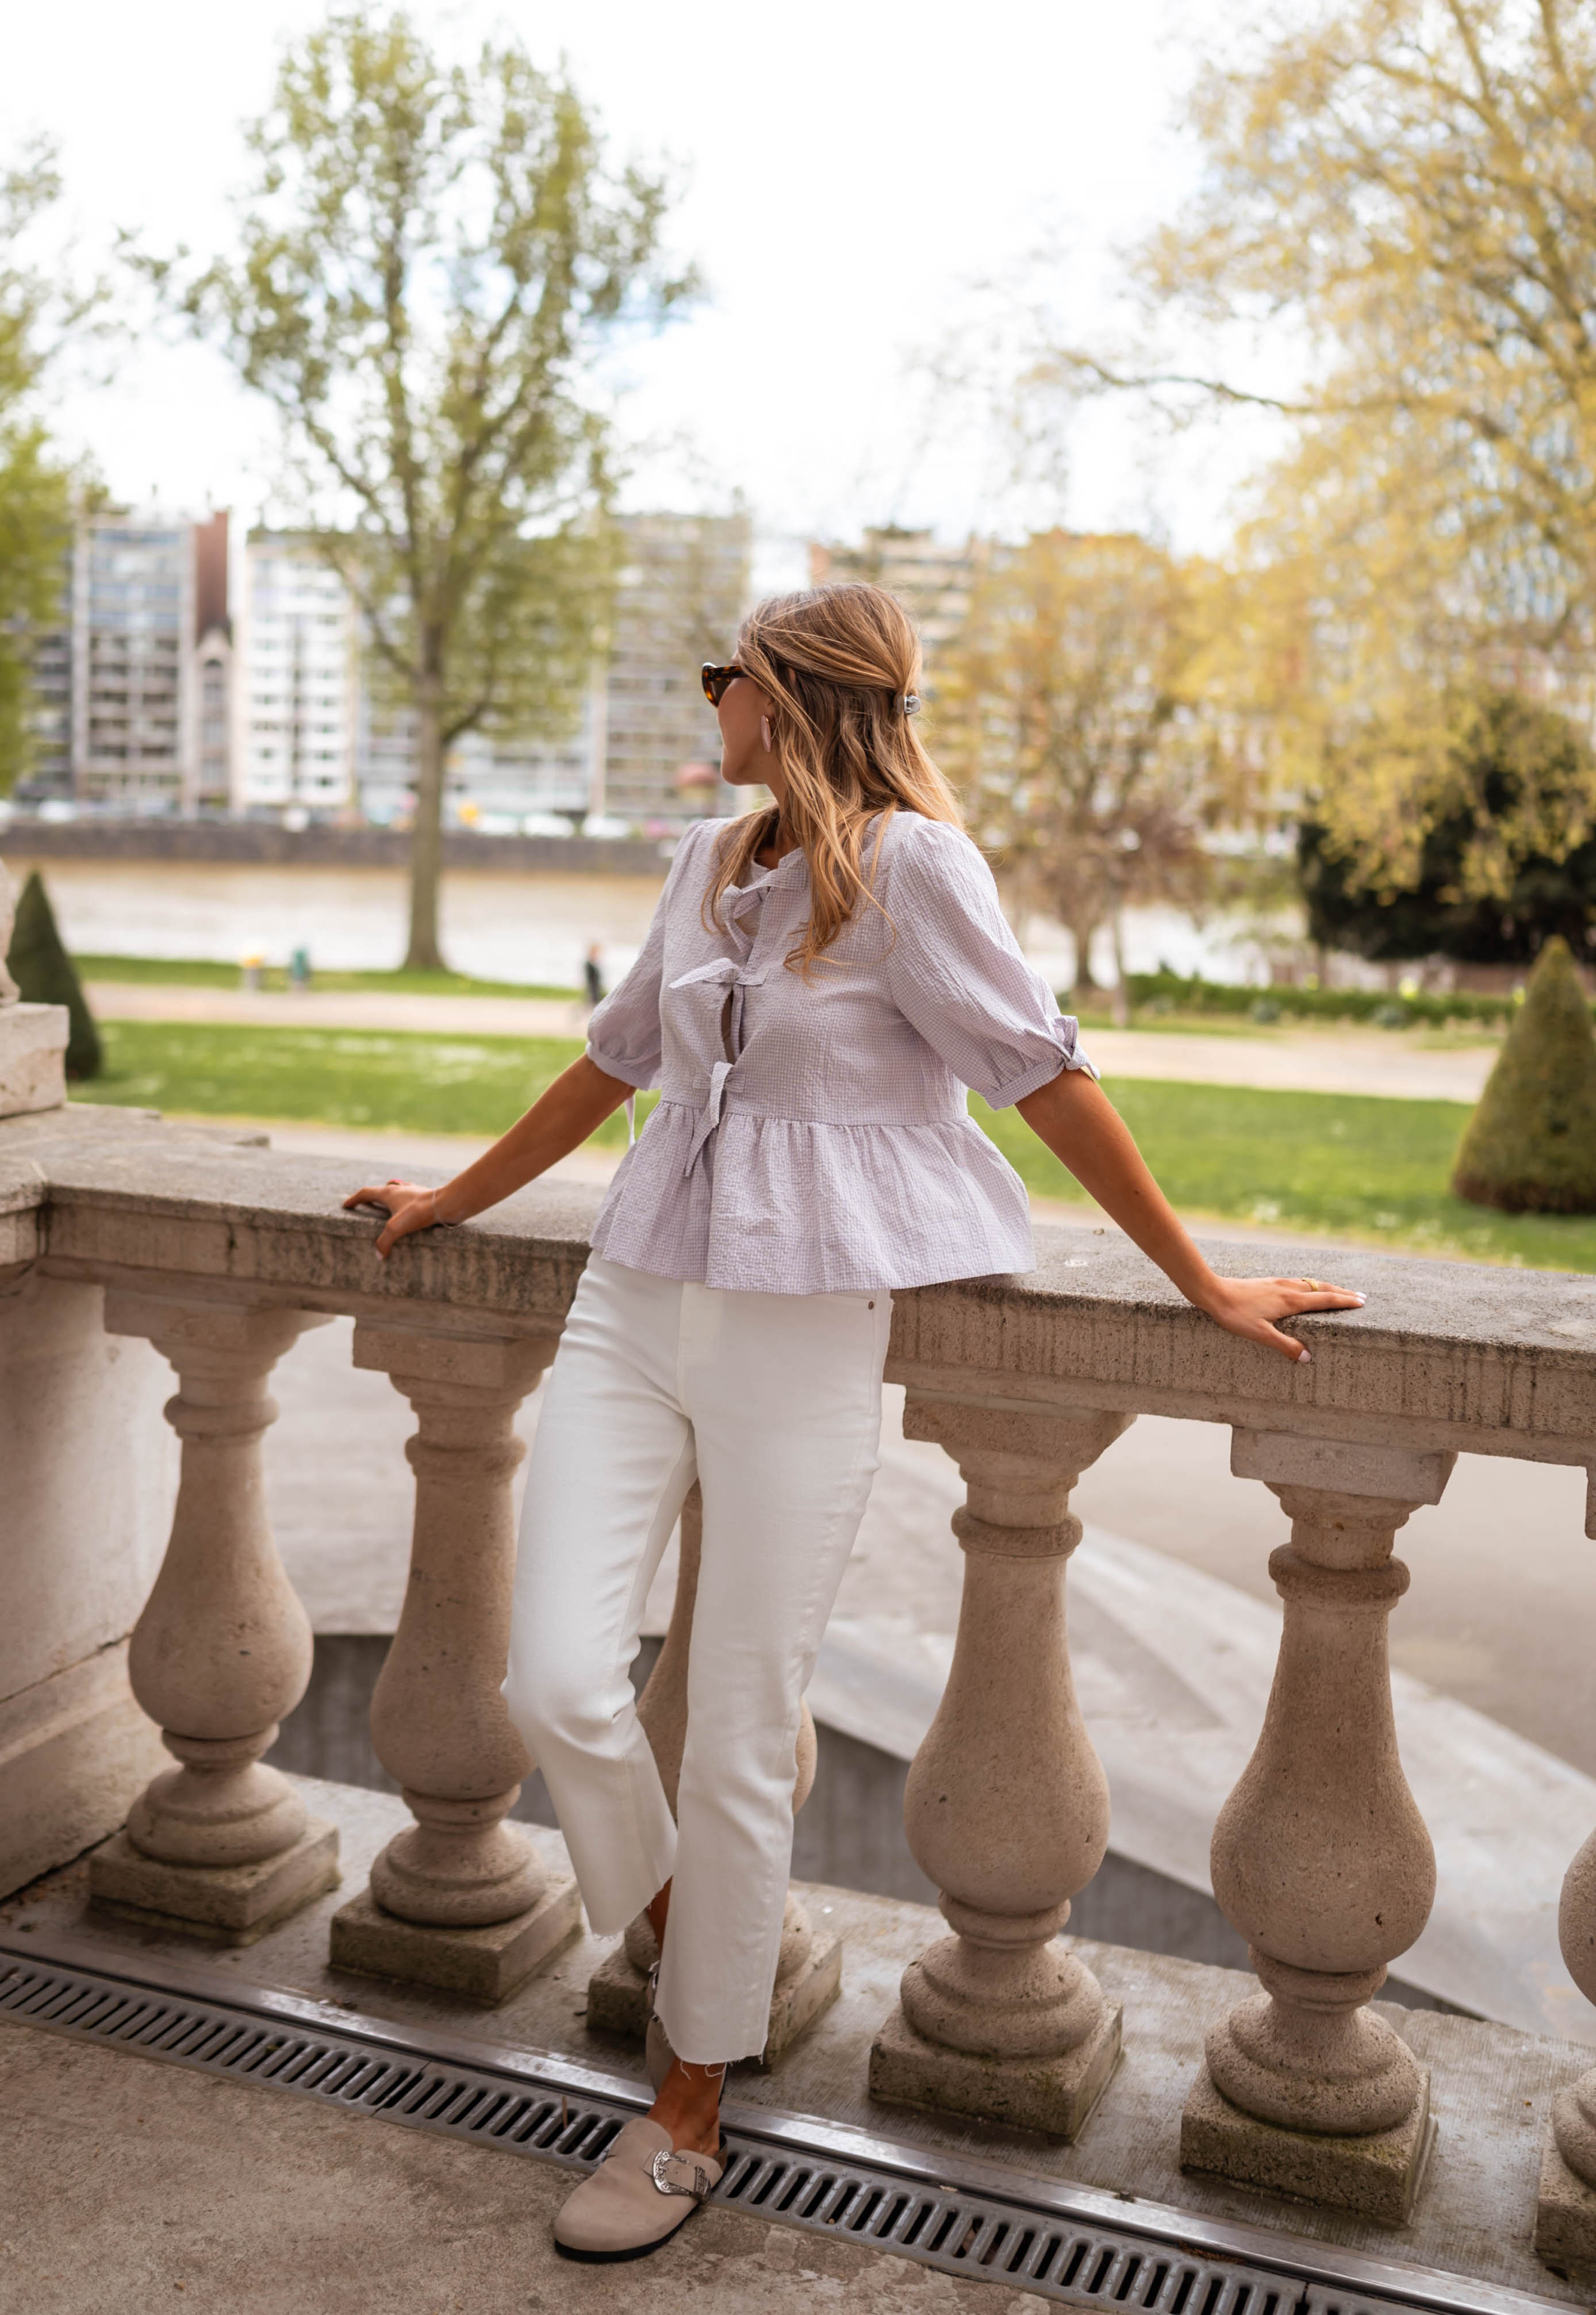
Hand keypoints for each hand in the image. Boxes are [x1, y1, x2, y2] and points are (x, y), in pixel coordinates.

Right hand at [342, 1178, 448, 1260]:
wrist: (446, 1204)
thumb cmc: (420, 1211)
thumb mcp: (397, 1227)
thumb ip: (384, 1241)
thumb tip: (378, 1255)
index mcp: (389, 1193)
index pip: (366, 1193)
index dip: (354, 1199)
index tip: (347, 1205)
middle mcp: (400, 1189)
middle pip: (380, 1191)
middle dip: (371, 1198)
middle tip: (365, 1206)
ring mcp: (413, 1192)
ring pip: (397, 1192)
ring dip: (388, 1198)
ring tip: (386, 1208)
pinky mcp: (425, 1198)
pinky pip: (410, 1198)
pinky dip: (405, 1203)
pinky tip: (409, 1210)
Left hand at [1195, 1273, 1366, 1361]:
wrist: (1213, 1292)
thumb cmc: (1235, 1314)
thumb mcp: (1260, 1335)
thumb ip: (1285, 1345)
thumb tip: (1308, 1356)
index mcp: (1290, 1301)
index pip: (1325, 1300)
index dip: (1345, 1301)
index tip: (1361, 1302)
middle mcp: (1288, 1288)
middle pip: (1322, 1288)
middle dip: (1342, 1292)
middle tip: (1360, 1296)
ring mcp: (1278, 1283)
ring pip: (1310, 1283)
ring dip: (1327, 1287)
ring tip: (1337, 1292)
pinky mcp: (1268, 1282)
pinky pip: (1297, 1282)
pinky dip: (1310, 1285)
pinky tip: (1304, 1288)